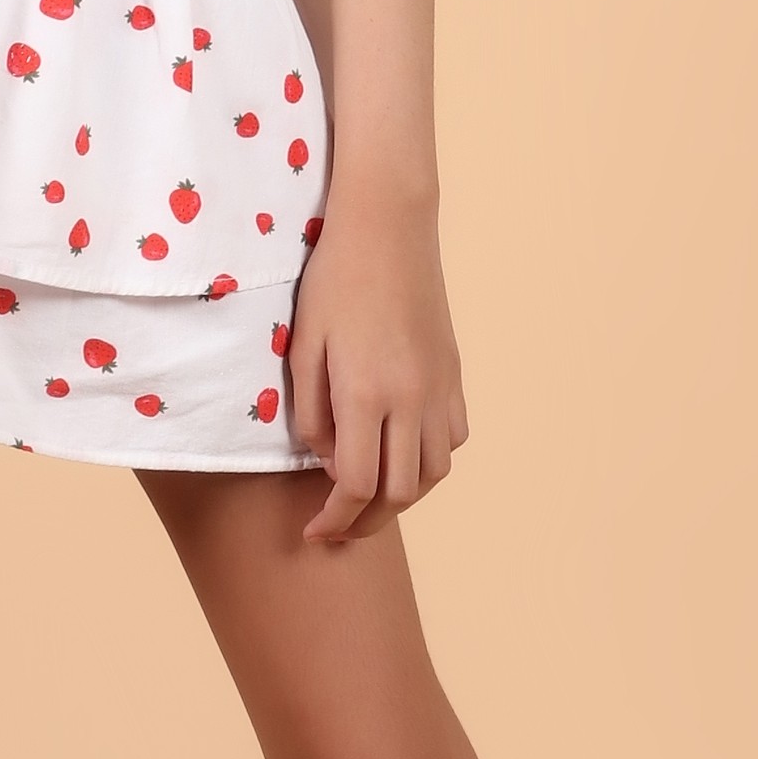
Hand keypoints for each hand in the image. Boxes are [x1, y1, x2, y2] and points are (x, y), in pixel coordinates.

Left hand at [286, 194, 468, 542]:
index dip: (334, 520)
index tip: (314, 532)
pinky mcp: (454, 374)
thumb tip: (328, 462)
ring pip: (433, 474)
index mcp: (366, 393)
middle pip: (399, 493)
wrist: (388, 226)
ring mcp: (439, 388)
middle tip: (337, 528)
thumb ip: (310, 413)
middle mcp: (411, 399)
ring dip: (401, 497)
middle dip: (366, 523)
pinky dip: (428, 462)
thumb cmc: (334, 279)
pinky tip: (401, 453)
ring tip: (369, 498)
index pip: (356, 487)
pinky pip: (452, 440)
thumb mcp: (303, 345)